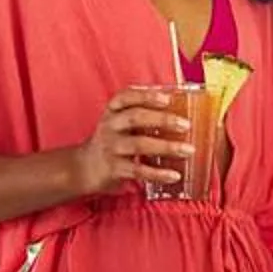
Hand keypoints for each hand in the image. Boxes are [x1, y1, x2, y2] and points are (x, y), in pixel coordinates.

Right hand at [67, 88, 193, 199]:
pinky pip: (138, 170)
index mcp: (113, 112)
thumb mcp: (119, 123)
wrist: (85, 167)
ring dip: (166, 147)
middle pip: (135, 118)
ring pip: (139, 145)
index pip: (126, 97)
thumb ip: (142, 115)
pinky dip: (158, 173)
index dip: (146, 96)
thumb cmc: (112, 141)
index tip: (167, 98)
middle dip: (162, 120)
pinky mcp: (115, 169)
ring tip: (187, 150)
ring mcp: (111, 148)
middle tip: (185, 125)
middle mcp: (110, 127)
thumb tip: (179, 113)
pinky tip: (174, 175)